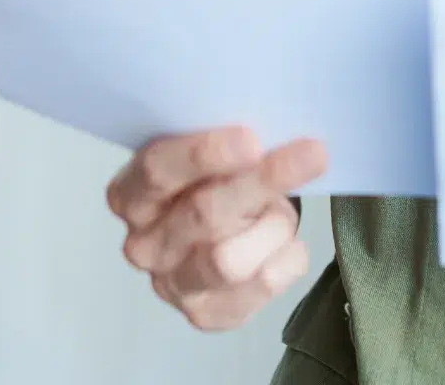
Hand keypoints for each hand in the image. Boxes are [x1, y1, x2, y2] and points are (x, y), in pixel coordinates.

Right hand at [106, 127, 327, 330]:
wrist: (233, 228)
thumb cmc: (222, 179)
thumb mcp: (216, 153)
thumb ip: (227, 145)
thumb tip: (271, 130)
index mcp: (130, 193)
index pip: (157, 171)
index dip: (204, 155)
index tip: (252, 139)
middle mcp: (143, 244)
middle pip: (203, 213)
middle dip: (262, 181)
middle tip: (313, 154)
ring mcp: (172, 285)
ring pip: (230, 260)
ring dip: (273, 225)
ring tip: (282, 209)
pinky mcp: (207, 314)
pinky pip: (262, 284)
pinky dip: (288, 257)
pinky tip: (287, 242)